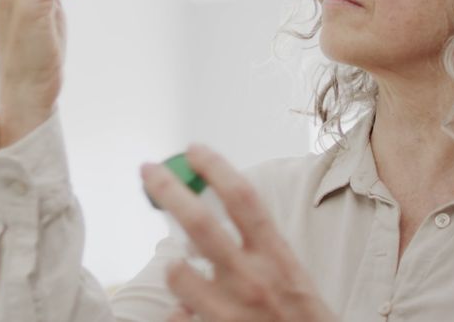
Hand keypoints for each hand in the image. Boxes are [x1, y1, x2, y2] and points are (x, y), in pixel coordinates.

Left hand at [140, 144, 337, 321]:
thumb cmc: (304, 321)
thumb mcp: (293, 279)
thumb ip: (261, 253)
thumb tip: (217, 233)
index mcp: (277, 258)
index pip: (244, 199)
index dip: (216, 168)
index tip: (194, 149)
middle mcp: (253, 280)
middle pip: (200, 223)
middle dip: (168, 190)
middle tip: (149, 170)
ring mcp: (231, 311)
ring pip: (178, 274)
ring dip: (173, 269)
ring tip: (179, 270)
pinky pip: (177, 317)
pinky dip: (178, 313)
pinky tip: (188, 313)